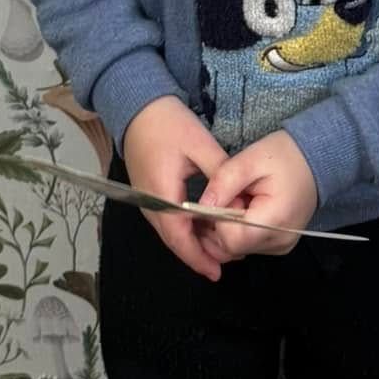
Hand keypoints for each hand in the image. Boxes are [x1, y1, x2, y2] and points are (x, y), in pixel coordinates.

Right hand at [122, 95, 230, 280]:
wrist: (139, 107)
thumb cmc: (169, 123)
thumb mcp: (200, 144)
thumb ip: (220, 174)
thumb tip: (238, 202)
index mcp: (161, 195)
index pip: (179, 238)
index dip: (198, 257)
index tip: (216, 272)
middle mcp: (150, 205)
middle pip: (174, 240)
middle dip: (199, 254)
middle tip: (226, 261)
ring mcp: (147, 200)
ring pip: (170, 232)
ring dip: (192, 242)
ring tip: (220, 247)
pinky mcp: (149, 194)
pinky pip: (167, 220)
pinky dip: (185, 228)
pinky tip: (204, 226)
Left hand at [198, 131, 318, 262]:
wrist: (316, 159)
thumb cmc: (285, 155)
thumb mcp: (250, 158)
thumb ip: (223, 182)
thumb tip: (201, 206)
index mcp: (275, 221)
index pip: (230, 238)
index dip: (218, 218)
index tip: (227, 194)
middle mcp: (278, 242)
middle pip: (230, 248)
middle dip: (220, 224)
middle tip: (232, 194)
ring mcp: (279, 247)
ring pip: (236, 250)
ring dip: (228, 228)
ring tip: (240, 199)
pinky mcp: (278, 246)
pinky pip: (247, 246)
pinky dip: (239, 231)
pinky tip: (246, 209)